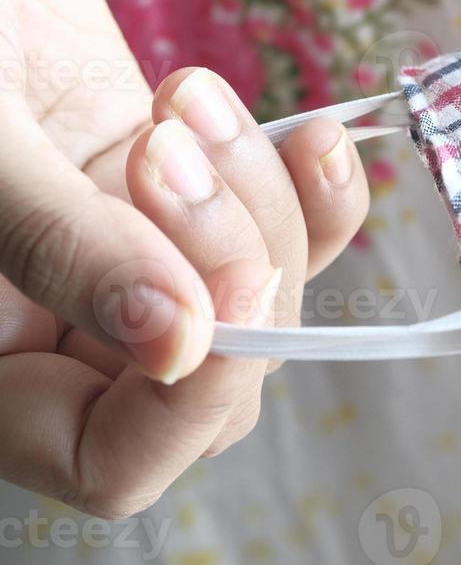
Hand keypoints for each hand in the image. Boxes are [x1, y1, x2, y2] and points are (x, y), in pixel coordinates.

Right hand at [0, 0, 369, 516]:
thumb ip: (61, 247)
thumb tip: (179, 346)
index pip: (110, 461)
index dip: (190, 402)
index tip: (221, 291)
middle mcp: (47, 320)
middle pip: (210, 376)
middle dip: (232, 271)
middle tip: (173, 155)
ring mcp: (115, 250)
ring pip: (256, 291)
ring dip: (259, 202)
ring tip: (185, 103)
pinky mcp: (162, 181)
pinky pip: (276, 222)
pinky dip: (308, 185)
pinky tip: (308, 133)